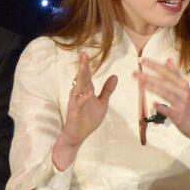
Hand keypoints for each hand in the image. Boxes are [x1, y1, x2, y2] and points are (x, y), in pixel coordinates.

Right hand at [55, 52, 117, 169]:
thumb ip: (107, 90)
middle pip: (81, 79)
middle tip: (82, 54)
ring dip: (81, 78)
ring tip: (83, 67)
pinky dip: (83, 98)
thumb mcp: (102, 104)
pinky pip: (79, 104)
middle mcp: (79, 95)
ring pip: (78, 89)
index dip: (86, 65)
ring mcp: (75, 104)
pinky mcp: (74, 113)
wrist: (77, 136)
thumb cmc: (88, 119)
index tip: (85, 53)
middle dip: (82, 67)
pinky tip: (88, 92)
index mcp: (85, 92)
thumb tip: (115, 76)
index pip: (86, 76)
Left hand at [136, 59, 189, 158]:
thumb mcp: (185, 89)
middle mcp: (184, 92)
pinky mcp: (179, 116)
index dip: (155, 65)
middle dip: (149, 76)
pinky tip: (153, 104)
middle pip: (165, 82)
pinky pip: (169, 111)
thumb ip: (176, 75)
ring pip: (166, 93)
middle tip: (135, 72)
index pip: (167, 72)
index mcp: (184, 85)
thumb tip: (168, 59)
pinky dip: (162, 107)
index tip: (143, 59)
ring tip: (140, 83)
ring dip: (153, 87)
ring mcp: (182, 104)